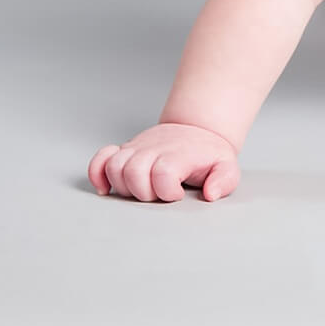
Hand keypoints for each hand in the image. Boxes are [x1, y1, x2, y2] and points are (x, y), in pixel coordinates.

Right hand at [88, 121, 239, 202]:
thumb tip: (210, 193)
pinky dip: (97, 174)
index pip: (163, 172)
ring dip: (124, 186)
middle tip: (159, 194)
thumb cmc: (209, 155)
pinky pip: (100, 159)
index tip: (179, 194)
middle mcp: (154, 149)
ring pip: (115, 167)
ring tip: (142, 190)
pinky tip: (106, 189)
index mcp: (178, 154)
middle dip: (145, 193)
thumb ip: (224, 179)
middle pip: (134, 172)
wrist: (196, 131)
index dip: (168, 191)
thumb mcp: (227, 166)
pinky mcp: (125, 151)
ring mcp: (137, 149)